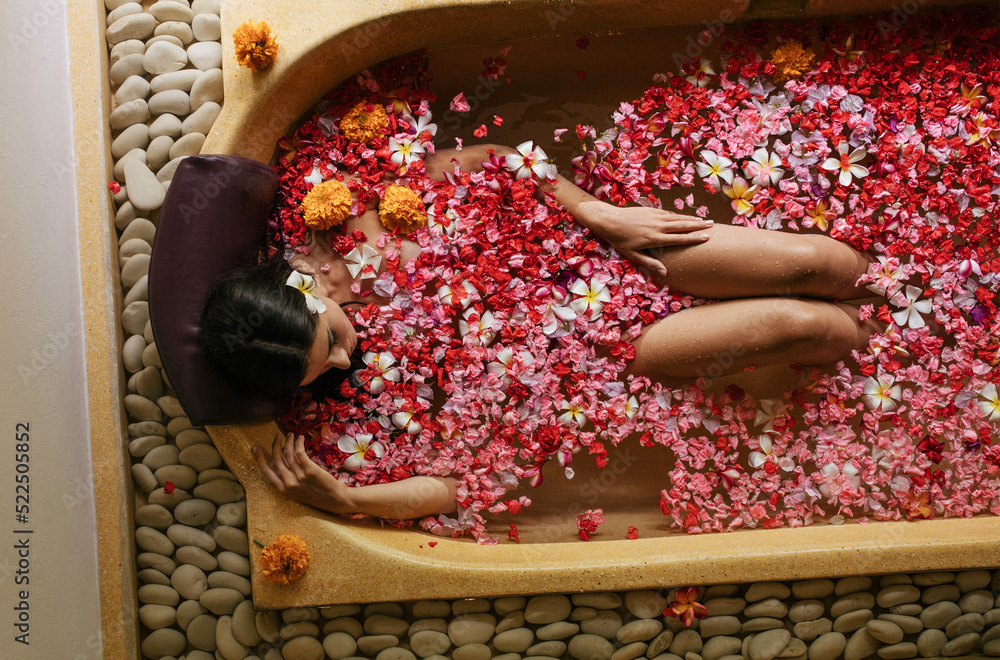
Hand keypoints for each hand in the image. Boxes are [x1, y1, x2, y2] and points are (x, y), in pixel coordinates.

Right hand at [253, 433, 354, 514]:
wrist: (334, 500)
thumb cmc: (316, 495)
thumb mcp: (297, 491)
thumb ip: (289, 478)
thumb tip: (285, 459)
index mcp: (283, 489)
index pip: (266, 472)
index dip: (259, 458)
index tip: (255, 448)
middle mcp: (289, 483)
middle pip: (276, 459)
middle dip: (275, 445)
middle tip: (276, 436)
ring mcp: (299, 476)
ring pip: (288, 454)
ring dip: (288, 442)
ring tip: (290, 435)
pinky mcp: (310, 470)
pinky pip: (300, 452)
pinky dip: (298, 443)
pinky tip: (301, 438)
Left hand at [584, 204, 712, 275]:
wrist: (610, 220)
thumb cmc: (620, 240)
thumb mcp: (633, 255)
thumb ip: (650, 263)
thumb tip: (664, 272)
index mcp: (655, 239)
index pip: (679, 238)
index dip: (694, 238)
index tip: (706, 237)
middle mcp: (658, 226)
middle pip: (682, 226)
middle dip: (698, 225)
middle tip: (713, 225)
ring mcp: (655, 216)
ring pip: (677, 218)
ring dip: (691, 219)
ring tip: (704, 220)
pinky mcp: (652, 210)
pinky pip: (669, 214)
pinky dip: (679, 216)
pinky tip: (686, 217)